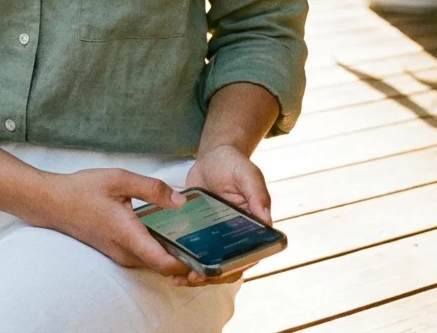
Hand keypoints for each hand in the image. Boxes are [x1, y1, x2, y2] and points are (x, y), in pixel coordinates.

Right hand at [28, 167, 193, 278]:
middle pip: (164, 266)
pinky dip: (160, 250)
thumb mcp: (119, 179)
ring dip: (173, 254)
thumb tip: (182, 202)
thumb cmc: (83, 189)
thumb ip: (153, 189)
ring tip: (194, 234)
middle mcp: (124, 252)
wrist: (52, 203)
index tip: (207, 253)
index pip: (164, 263)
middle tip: (208, 240)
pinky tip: (170, 232)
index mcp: (128, 235)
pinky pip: (144, 256)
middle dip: (186, 259)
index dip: (188, 263)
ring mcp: (119, 255)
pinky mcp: (116, 252)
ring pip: (154, 262)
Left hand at [174, 144, 271, 287]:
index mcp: (254, 227)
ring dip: (196, 274)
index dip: (232, 269)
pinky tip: (169, 263)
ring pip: (210, 263)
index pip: (248, 256)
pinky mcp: (200, 232)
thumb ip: (258, 195)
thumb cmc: (234, 164)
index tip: (215, 273)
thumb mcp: (247, 175)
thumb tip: (267, 222)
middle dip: (209, 277)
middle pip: (227, 266)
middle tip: (190, 278)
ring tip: (177, 279)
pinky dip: (184, 259)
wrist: (213, 156)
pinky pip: (194, 250)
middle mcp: (236, 236)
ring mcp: (217, 236)